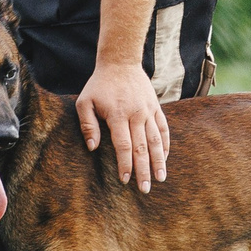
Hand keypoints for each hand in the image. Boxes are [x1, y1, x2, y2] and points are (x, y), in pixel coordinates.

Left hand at [76, 59, 169, 190]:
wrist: (121, 62)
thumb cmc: (99, 85)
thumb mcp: (85, 102)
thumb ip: (88, 125)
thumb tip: (93, 148)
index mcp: (118, 114)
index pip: (123, 145)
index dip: (125, 164)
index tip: (125, 180)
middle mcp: (136, 114)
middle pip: (142, 147)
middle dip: (144, 170)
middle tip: (145, 188)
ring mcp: (148, 110)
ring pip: (156, 140)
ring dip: (158, 161)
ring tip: (160, 178)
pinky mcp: (156, 107)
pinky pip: (163, 129)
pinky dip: (165, 145)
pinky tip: (164, 159)